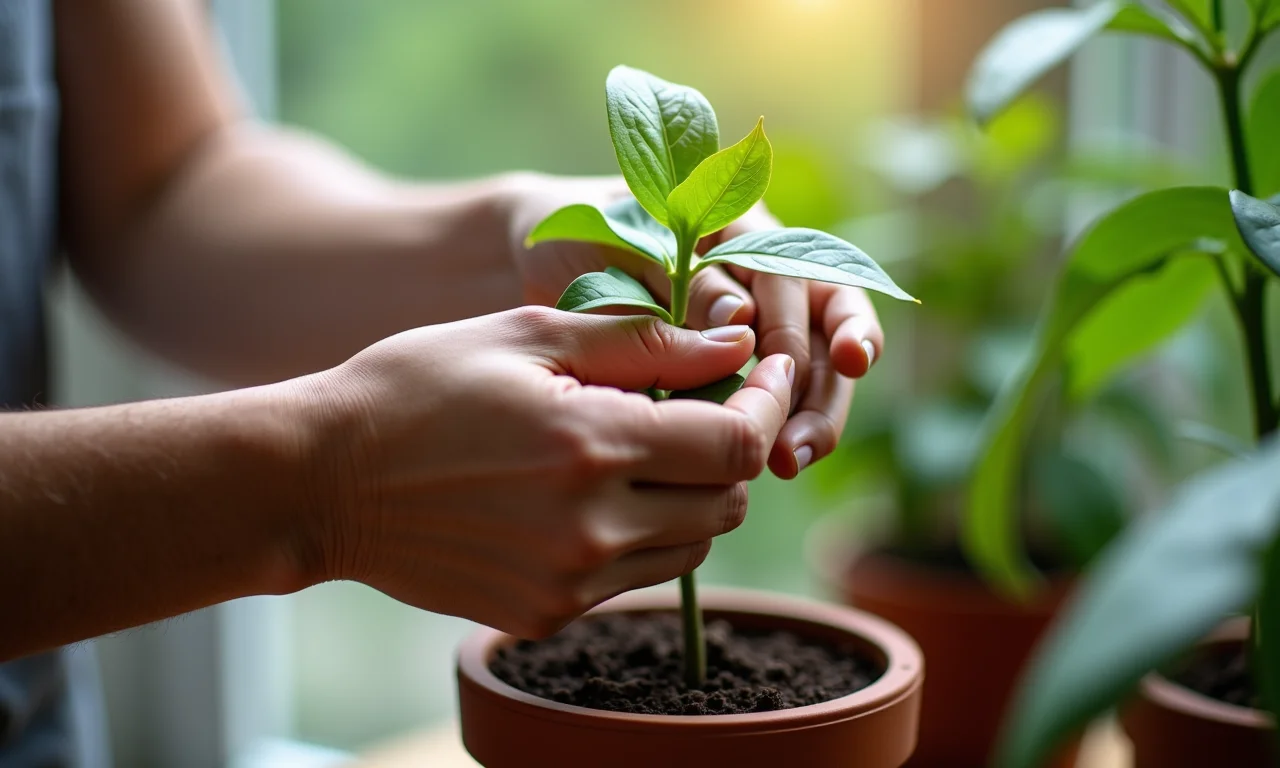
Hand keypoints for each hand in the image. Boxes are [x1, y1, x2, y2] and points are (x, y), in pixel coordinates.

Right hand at [302, 307, 792, 637]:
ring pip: (691, 547)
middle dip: (729, 450)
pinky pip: (633, 579)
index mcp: (591, 445)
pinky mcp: (545, 614)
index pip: (737, 442)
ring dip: (691, 498)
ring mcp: (568, 582)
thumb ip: (640, 341)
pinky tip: (589, 496)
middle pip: (728, 501)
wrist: (322, 482)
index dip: (767, 403)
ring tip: (638, 451)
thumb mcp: (526, 336)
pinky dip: (638, 537)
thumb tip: (732, 342)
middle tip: (692, 409)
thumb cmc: (417, 388)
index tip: (765, 374)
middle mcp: (591, 528)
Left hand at [508, 173, 883, 480]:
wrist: (530, 253)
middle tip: (800, 443)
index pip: (800, 279)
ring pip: (805, 373)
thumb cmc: (578, 231)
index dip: (824, 324)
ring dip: (805, 420)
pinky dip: (763, 432)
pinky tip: (761, 466)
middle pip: (825, 334)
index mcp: (744, 229)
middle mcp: (759, 275)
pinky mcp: (719, 370)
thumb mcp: (625, 246)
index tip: (848, 363)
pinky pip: (758, 401)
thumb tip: (742, 323)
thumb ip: (683, 281)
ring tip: (785, 463)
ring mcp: (745, 325)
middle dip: (822, 392)